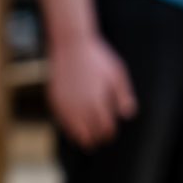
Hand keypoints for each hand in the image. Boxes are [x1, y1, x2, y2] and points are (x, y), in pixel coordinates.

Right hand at [48, 34, 136, 148]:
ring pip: (73, 132)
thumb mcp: (117, 74)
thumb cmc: (97, 58)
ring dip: (81, 136)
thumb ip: (123, 96)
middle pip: (89, 134)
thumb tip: (128, 115)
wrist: (70, 44)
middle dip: (96, 137)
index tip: (110, 133)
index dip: (110, 133)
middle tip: (100, 137)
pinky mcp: (54, 100)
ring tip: (87, 139)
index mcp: (97, 102)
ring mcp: (65, 104)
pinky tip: (73, 125)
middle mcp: (80, 107)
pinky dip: (68, 126)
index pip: (105, 129)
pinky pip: (61, 121)